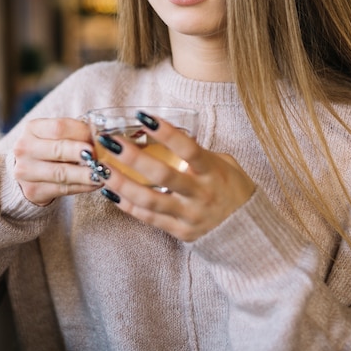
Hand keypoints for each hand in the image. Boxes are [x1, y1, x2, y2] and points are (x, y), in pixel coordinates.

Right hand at [13, 117, 104, 205]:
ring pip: (61, 173)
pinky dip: (83, 186)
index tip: (99, 138)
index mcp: (32, 128)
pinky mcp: (33, 191)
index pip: (59, 127)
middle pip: (58, 150)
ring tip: (103, 173)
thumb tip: (103, 140)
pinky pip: (64, 189)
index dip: (82, 132)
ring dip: (85, 174)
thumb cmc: (51, 147)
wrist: (29, 169)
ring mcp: (26, 172)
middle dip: (82, 153)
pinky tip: (96, 183)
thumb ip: (77, 134)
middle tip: (100, 156)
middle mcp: (24, 148)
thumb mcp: (58, 135)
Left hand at [97, 114, 255, 240]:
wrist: (249, 233)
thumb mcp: (226, 165)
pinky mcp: (180, 232)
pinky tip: (110, 191)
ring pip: (150, 200)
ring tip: (101, 168)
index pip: (188, 148)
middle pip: (163, 175)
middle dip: (133, 158)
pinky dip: (127, 205)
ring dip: (122, 183)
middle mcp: (201, 194)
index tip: (143, 117)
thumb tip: (173, 135)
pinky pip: (149, 218)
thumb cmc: (234, 191)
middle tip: (111, 142)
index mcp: (213, 172)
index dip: (166, 133)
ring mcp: (189, 215)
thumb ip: (201, 153)